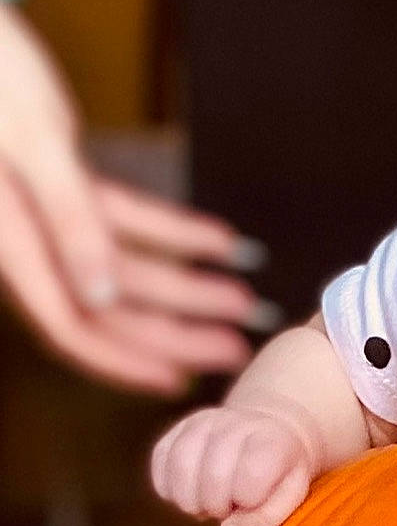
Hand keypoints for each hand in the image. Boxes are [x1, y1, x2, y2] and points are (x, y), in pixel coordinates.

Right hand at [0, 2, 270, 393]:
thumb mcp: (33, 143)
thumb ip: (67, 220)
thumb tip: (99, 296)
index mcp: (11, 241)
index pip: (71, 324)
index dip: (125, 361)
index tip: (180, 381)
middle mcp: (28, 238)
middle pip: (108, 305)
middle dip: (175, 329)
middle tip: (239, 347)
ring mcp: (46, 211)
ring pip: (122, 264)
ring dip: (185, 283)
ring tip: (245, 297)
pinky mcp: (61, 178)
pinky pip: (122, 217)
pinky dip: (171, 229)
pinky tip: (221, 239)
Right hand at [150, 406, 315, 525]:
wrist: (270, 429)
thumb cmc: (280, 472)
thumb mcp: (290, 496)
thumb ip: (264, 518)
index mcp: (271, 441)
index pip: (251, 476)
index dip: (249, 500)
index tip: (253, 500)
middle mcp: (235, 424)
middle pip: (213, 475)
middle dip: (217, 506)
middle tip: (227, 508)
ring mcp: (203, 421)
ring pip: (180, 465)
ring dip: (189, 500)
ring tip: (205, 505)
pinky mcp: (179, 427)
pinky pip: (160, 458)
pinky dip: (168, 487)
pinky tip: (187, 493)